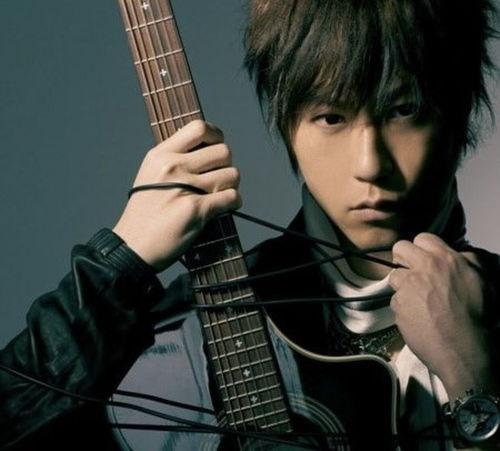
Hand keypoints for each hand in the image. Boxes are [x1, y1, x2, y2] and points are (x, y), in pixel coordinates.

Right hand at [113, 120, 240, 271]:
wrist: (134, 246)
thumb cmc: (144, 213)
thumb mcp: (150, 175)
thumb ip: (175, 160)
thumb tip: (207, 149)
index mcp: (160, 155)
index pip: (198, 127)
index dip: (216, 135)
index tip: (216, 147)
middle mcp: (173, 167)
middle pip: (223, 151)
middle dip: (227, 165)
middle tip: (219, 178)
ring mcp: (185, 187)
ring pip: (232, 174)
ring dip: (232, 185)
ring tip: (221, 194)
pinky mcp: (196, 209)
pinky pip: (232, 197)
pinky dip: (235, 202)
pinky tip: (227, 206)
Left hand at [388, 233, 495, 398]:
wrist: (466, 349)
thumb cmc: (479, 316)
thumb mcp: (483, 280)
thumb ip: (469, 261)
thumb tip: (461, 253)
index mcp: (445, 259)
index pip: (423, 238)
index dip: (422, 248)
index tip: (424, 258)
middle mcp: (423, 269)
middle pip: (399, 248)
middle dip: (403, 258)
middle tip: (412, 272)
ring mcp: (407, 287)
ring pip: (394, 276)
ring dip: (402, 285)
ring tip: (418, 299)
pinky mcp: (398, 306)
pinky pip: (395, 300)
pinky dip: (403, 307)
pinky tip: (418, 317)